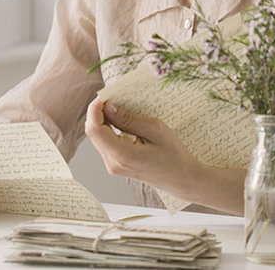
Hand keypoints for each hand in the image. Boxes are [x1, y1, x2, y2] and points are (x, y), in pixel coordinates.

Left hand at [84, 96, 198, 196]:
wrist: (182, 178)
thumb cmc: (173, 155)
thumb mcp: (155, 129)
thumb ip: (128, 119)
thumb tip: (108, 107)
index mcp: (123, 155)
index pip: (94, 129)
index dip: (95, 109)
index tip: (105, 95)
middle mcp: (113, 163)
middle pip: (93, 132)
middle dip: (98, 112)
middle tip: (112, 97)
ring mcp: (113, 166)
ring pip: (97, 137)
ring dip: (102, 119)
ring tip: (118, 107)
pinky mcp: (116, 165)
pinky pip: (104, 143)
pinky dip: (108, 128)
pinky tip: (119, 120)